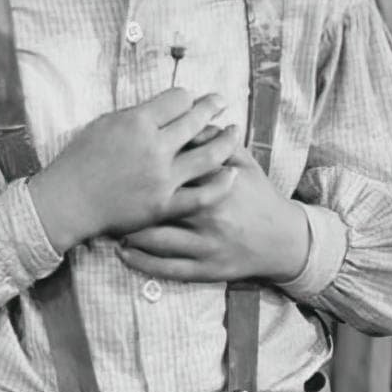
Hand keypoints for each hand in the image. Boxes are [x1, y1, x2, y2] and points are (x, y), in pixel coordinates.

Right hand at [27, 88, 238, 252]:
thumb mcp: (104, 123)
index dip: (185, 97)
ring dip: (226, 141)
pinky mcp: (165, 205)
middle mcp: (154, 148)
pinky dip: (221, 184)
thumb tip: (165, 107)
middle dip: (211, 107)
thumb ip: (137, 115)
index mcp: (138, 123)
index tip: (188, 100)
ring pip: (209, 156)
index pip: (178, 99)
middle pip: (196, 121)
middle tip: (220, 102)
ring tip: (235, 132)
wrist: (69, 201)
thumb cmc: (80, 159)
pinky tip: (232, 174)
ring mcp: (162, 179)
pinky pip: (203, 195)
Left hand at [115, 149, 310, 284]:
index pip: (173, 173)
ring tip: (110, 224)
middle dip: (130, 204)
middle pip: (158, 207)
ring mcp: (206, 247)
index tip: (123, 162)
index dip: (145, 168)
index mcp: (216, 186)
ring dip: (129, 233)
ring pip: (157, 242)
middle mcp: (208, 217)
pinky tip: (123, 253)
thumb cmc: (258, 195)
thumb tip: (189, 121)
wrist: (283, 240)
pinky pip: (167, 269)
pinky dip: (142, 263)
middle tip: (107, 195)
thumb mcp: (244, 163)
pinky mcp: (205, 270)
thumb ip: (216, 142)